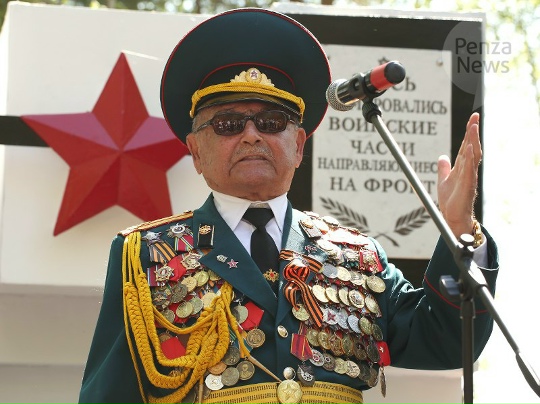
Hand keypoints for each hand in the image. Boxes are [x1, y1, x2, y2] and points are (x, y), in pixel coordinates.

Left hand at [437, 112, 481, 237]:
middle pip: (472, 146)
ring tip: (473, 127)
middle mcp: (467, 169)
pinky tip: (471, 149)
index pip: (467, 145)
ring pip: (473, 155)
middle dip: (473, 132)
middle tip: (475, 117)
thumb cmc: (451, 200)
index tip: (472, 118)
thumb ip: (443, 168)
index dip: (469, 132)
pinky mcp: (467, 185)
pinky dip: (471, 159)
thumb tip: (441, 157)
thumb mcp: (443, 180)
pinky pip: (470, 170)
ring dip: (473, 141)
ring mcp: (469, 176)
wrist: (452, 216)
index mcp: (462, 167)